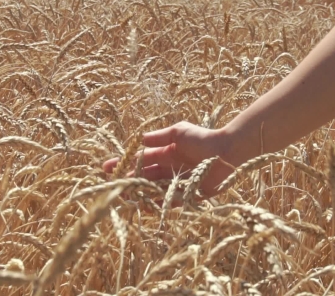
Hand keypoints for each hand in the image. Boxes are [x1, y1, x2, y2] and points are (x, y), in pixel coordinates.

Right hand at [102, 121, 234, 198]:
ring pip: (154, 190)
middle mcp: (171, 169)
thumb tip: (139, 140)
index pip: (142, 160)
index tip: (107, 167)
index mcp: (168, 154)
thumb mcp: (178, 132)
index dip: (125, 163)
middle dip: (129, 181)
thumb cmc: (203, 138)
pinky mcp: (190, 195)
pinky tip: (144, 203)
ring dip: (139, 193)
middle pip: (145, 177)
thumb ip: (159, 137)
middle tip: (112, 185)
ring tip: (124, 195)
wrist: (227, 152)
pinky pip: (170, 201)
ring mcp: (179, 183)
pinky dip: (157, 202)